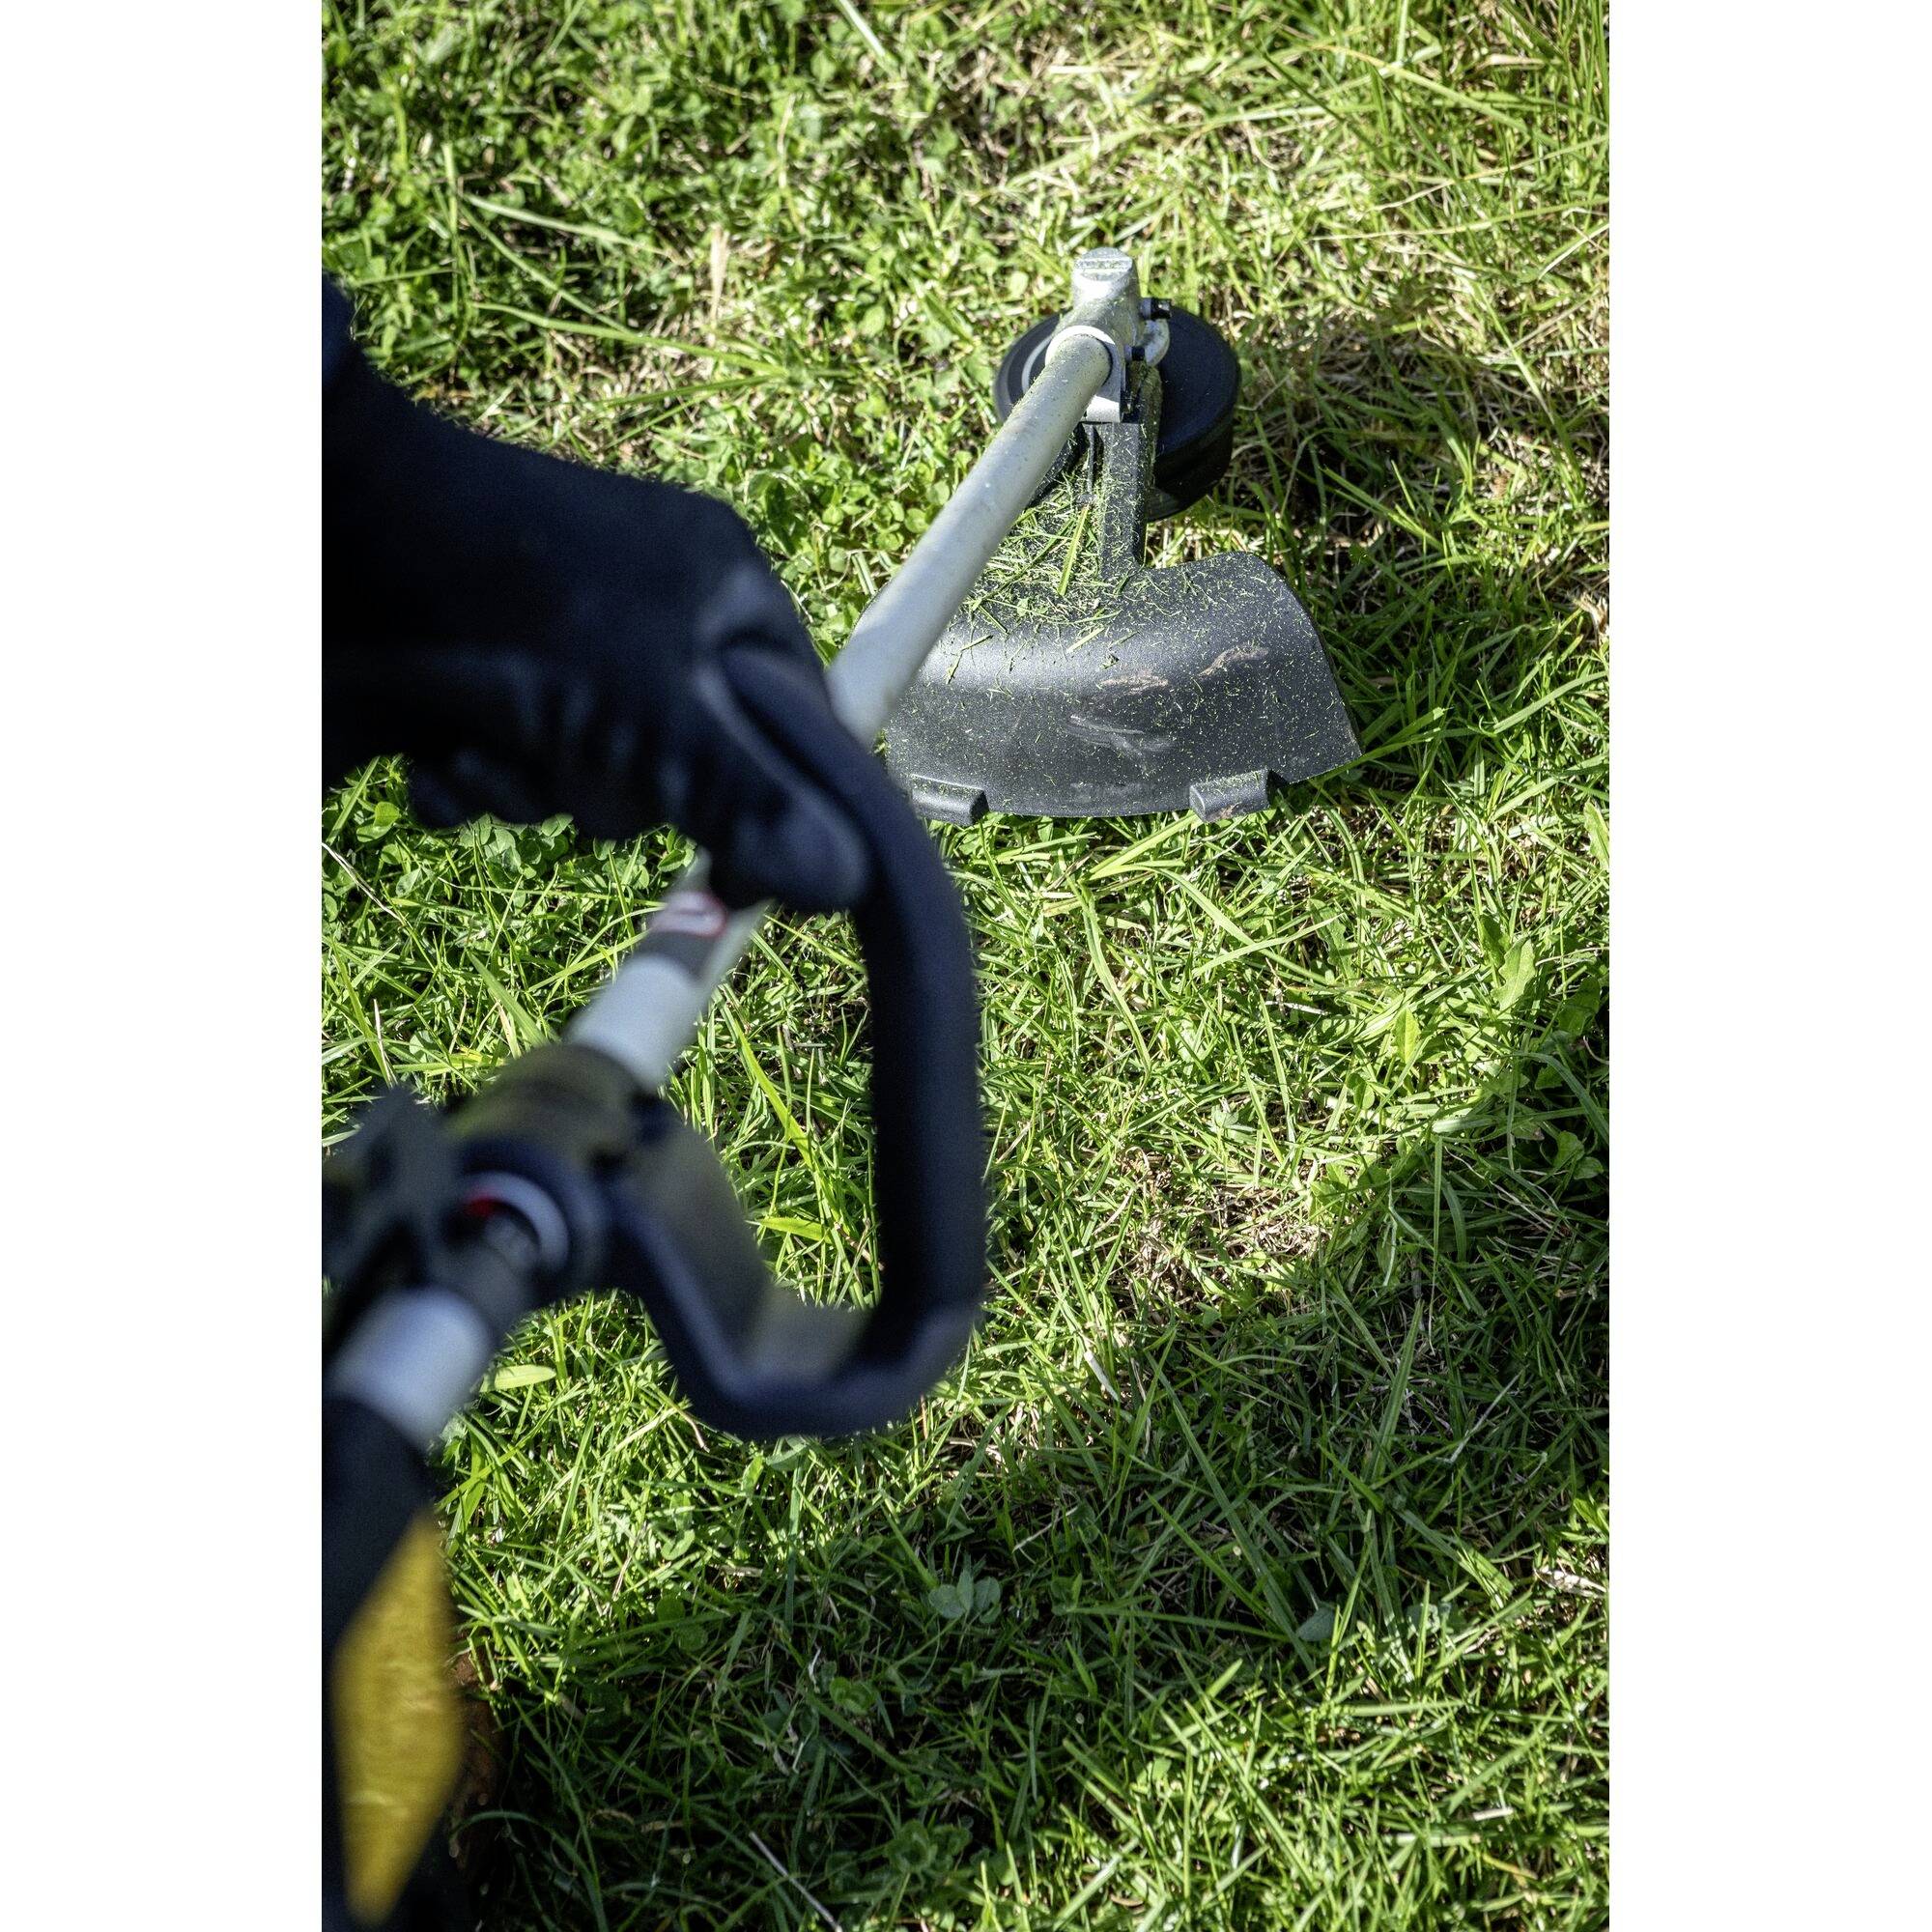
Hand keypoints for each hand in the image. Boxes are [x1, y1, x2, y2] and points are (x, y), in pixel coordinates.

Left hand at [324, 284, 868, 909]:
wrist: (313, 524)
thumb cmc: (504, 597)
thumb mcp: (647, 706)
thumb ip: (744, 794)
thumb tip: (845, 882)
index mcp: (719, 588)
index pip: (793, 720)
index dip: (774, 803)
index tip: (737, 879)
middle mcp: (649, 613)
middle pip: (684, 766)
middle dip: (612, 790)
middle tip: (575, 762)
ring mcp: (558, 642)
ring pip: (583, 776)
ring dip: (527, 788)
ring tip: (481, 745)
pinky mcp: (475, 670)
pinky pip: (505, 762)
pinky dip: (469, 777)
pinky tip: (435, 753)